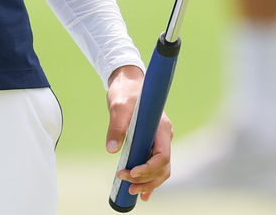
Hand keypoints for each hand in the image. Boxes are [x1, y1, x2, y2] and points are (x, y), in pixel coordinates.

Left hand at [106, 65, 171, 201]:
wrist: (128, 82)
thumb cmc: (126, 91)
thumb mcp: (118, 106)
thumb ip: (116, 127)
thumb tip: (112, 149)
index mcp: (161, 127)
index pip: (162, 156)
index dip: (148, 169)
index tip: (130, 173)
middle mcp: (163, 136)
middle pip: (163, 167)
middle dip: (147, 180)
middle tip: (127, 185)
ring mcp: (159, 140)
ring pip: (161, 168)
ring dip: (149, 182)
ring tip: (132, 191)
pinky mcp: (151, 142)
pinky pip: (155, 164)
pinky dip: (150, 178)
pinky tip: (143, 192)